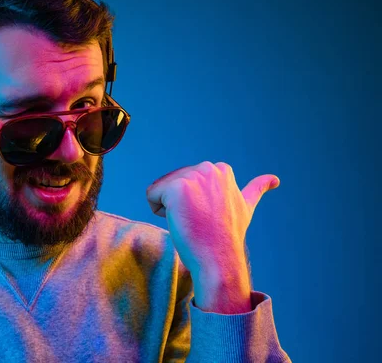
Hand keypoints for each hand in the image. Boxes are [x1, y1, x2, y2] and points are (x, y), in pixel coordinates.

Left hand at [146, 161, 279, 312]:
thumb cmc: (228, 237)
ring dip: (168, 208)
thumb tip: (275, 179)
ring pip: (160, 189)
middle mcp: (208, 168)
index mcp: (221, 170)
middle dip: (179, 203)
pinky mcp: (176, 187)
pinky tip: (179, 220)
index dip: (192, 201)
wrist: (219, 258)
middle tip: (198, 220)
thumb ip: (256, 189)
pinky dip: (157, 211)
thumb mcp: (246, 207)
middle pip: (171, 182)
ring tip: (191, 221)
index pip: (186, 179)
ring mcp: (193, 176)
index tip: (208, 214)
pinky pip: (150, 195)